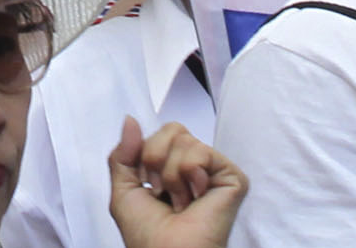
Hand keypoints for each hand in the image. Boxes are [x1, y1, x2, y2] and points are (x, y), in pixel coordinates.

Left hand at [106, 117, 247, 247]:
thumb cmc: (146, 234)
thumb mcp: (124, 189)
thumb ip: (123, 153)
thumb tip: (130, 119)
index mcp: (172, 169)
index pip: (160, 134)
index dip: (144, 155)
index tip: (146, 185)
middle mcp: (194, 168)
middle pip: (173, 129)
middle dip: (155, 158)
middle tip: (162, 191)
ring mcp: (213, 172)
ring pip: (185, 139)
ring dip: (171, 174)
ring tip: (180, 202)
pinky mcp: (232, 178)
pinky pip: (202, 151)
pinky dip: (189, 173)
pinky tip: (195, 197)